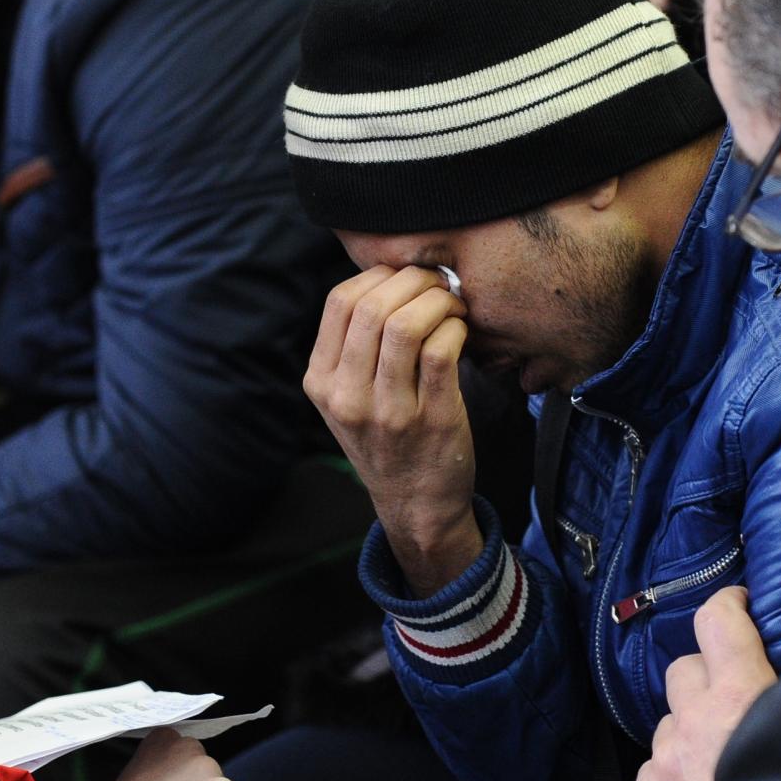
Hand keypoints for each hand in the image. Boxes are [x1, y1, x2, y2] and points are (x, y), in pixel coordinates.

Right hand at [303, 264, 479, 594]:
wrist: (416, 505)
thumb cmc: (387, 439)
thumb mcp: (346, 399)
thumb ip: (352, 347)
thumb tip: (390, 277)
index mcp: (320, 382)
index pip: (339, 301)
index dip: (378, 276)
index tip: (405, 279)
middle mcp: (347, 397)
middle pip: (372, 306)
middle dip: (413, 281)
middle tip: (437, 284)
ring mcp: (389, 411)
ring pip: (406, 324)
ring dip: (438, 301)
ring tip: (452, 306)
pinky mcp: (432, 419)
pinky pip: (441, 350)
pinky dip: (455, 328)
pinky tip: (461, 332)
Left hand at [637, 587, 779, 780]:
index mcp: (740, 696)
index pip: (718, 621)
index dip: (728, 606)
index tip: (738, 606)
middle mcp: (694, 719)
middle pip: (685, 667)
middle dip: (707, 676)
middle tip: (735, 700)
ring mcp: (665, 757)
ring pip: (670, 719)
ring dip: (691, 727)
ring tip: (723, 760)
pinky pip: (655, 762)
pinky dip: (674, 768)